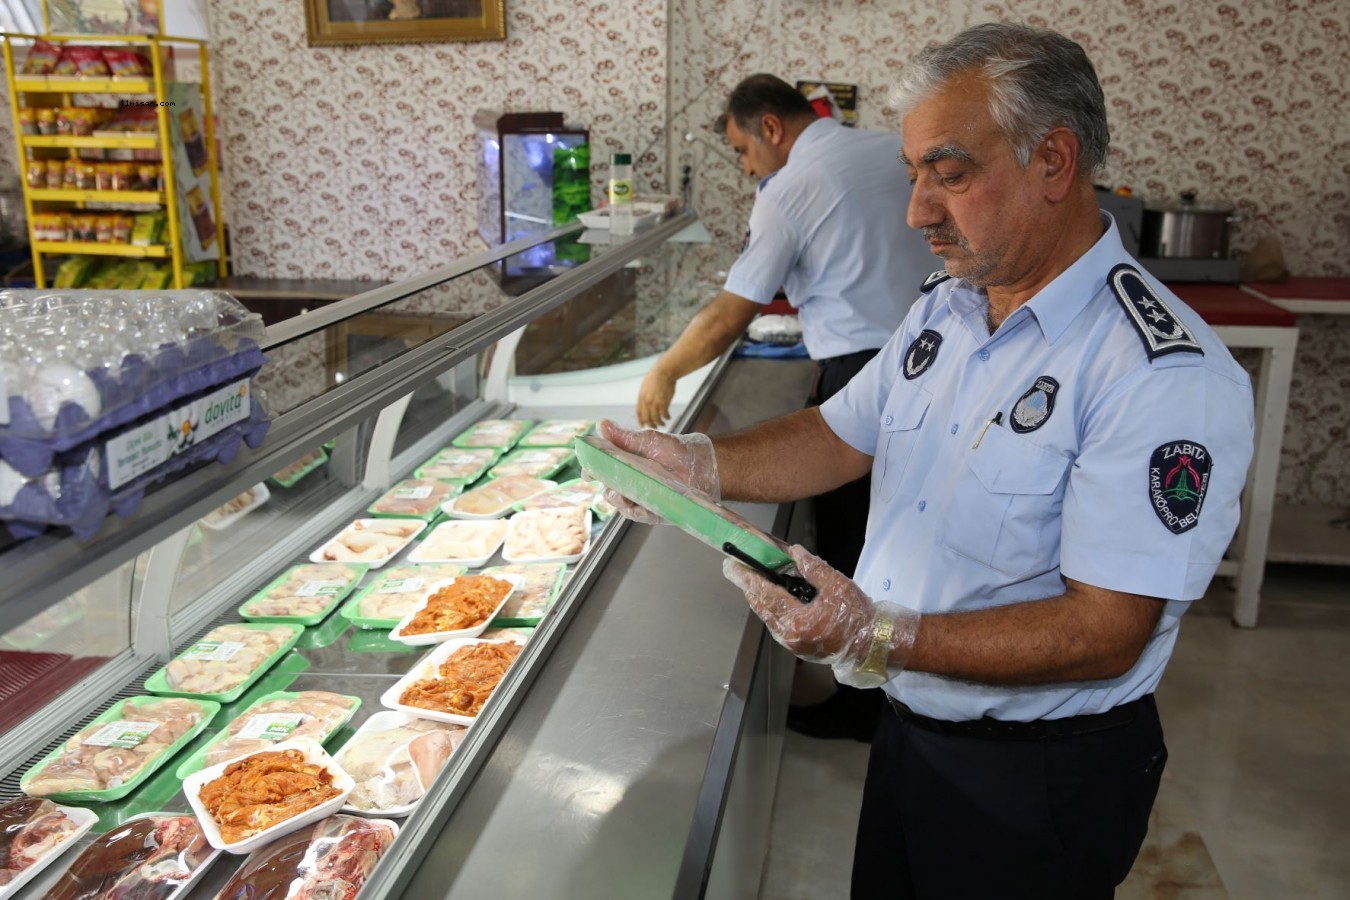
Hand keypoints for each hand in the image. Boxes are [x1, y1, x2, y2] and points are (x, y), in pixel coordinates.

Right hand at [590, 420, 719, 524]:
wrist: (701, 465)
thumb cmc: (674, 450)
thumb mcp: (648, 441)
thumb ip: (624, 437)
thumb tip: (601, 425)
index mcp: (623, 464)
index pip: (600, 469)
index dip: (591, 470)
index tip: (588, 472)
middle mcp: (628, 482)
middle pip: (607, 489)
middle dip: (605, 488)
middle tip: (609, 483)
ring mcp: (640, 498)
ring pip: (620, 505)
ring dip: (619, 501)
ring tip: (624, 495)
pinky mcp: (653, 511)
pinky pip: (639, 516)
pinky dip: (636, 512)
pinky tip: (637, 506)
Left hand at [637, 365, 676, 428]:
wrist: (663, 372)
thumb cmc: (656, 377)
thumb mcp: (645, 387)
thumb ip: (644, 396)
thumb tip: (646, 404)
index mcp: (641, 398)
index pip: (639, 413)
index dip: (641, 421)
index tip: (643, 426)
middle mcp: (646, 402)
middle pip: (647, 418)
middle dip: (650, 425)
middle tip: (654, 427)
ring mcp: (655, 403)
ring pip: (655, 418)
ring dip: (659, 423)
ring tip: (663, 424)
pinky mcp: (664, 403)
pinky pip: (664, 414)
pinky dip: (666, 417)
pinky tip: (668, 417)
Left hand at [723, 545, 917, 686]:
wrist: (871, 643)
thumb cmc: (856, 615)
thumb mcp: (838, 585)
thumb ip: (814, 568)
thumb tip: (795, 552)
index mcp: (798, 621)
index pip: (766, 595)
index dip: (748, 579)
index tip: (733, 566)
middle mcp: (790, 636)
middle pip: (761, 608)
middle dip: (747, 587)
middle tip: (734, 569)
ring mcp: (792, 644)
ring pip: (767, 617)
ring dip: (758, 598)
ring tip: (749, 580)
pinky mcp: (798, 647)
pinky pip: (777, 625)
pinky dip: (770, 609)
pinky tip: (770, 597)